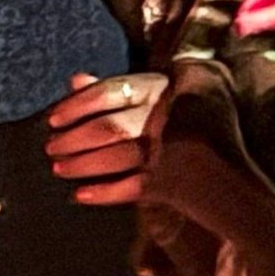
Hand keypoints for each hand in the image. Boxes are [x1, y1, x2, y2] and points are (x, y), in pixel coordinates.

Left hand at [44, 70, 169, 205]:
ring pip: (119, 157)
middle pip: (109, 127)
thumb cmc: (172, 117)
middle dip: (73, 140)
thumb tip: (75, 80)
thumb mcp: (148, 95)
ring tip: (60, 169)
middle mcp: (163, 115)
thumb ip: (112, 89)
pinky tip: (81, 194)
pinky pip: (134, 187)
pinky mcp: (173, 179)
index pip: (107, 92)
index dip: (75, 106)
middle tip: (51, 148)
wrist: (223, 152)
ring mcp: (170, 148)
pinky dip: (105, 192)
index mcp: (153, 89)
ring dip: (83, 165)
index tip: (52, 119)